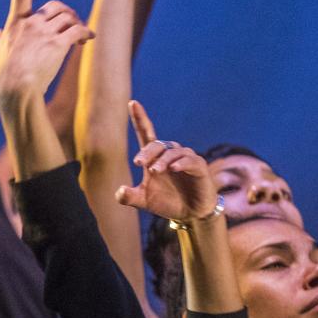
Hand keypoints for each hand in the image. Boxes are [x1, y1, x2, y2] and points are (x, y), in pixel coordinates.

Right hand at [0, 0, 92, 101]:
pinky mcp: (59, 44)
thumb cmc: (2, 80)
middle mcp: (31, 23)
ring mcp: (45, 33)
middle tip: (73, 25)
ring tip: (82, 37)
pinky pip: (78, 30)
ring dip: (77, 23)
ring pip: (68, 17)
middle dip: (66, 13)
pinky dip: (86, 32)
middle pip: (54, 7)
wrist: (16, 91)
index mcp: (14, 24)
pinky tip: (88, 39)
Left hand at [116, 100, 218, 220]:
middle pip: (157, 144)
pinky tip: (173, 169)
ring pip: (172, 152)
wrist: (190, 214)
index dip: (139, 118)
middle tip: (138, 162)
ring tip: (154, 171)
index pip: (146, 134)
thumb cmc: (167, 202)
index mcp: (155, 158)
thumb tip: (119, 192)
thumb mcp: (145, 201)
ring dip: (162, 160)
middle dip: (146, 151)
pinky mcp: (199, 166)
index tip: (132, 103)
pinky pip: (190, 160)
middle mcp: (169, 154)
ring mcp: (185, 158)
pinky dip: (181, 163)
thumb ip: (130, 197)